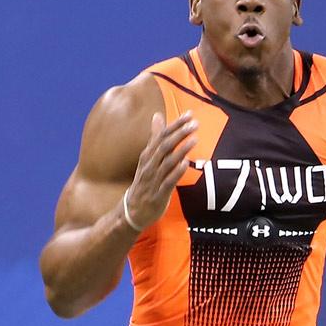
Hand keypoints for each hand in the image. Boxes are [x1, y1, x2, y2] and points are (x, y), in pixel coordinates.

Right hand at [123, 111, 197, 230]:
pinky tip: (185, 163)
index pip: (161, 136)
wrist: (131, 211)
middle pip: (164, 146)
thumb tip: (157, 116)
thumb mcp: (148, 158)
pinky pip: (168, 181)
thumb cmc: (144, 181)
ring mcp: (154, 180)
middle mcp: (150, 165)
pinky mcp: (159, 194)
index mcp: (148, 156)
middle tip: (194, 123)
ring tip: (194, 139)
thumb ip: (154, 138)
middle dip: (180, 134)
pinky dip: (176, 172)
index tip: (188, 114)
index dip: (175, 125)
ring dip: (181, 150)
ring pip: (167, 162)